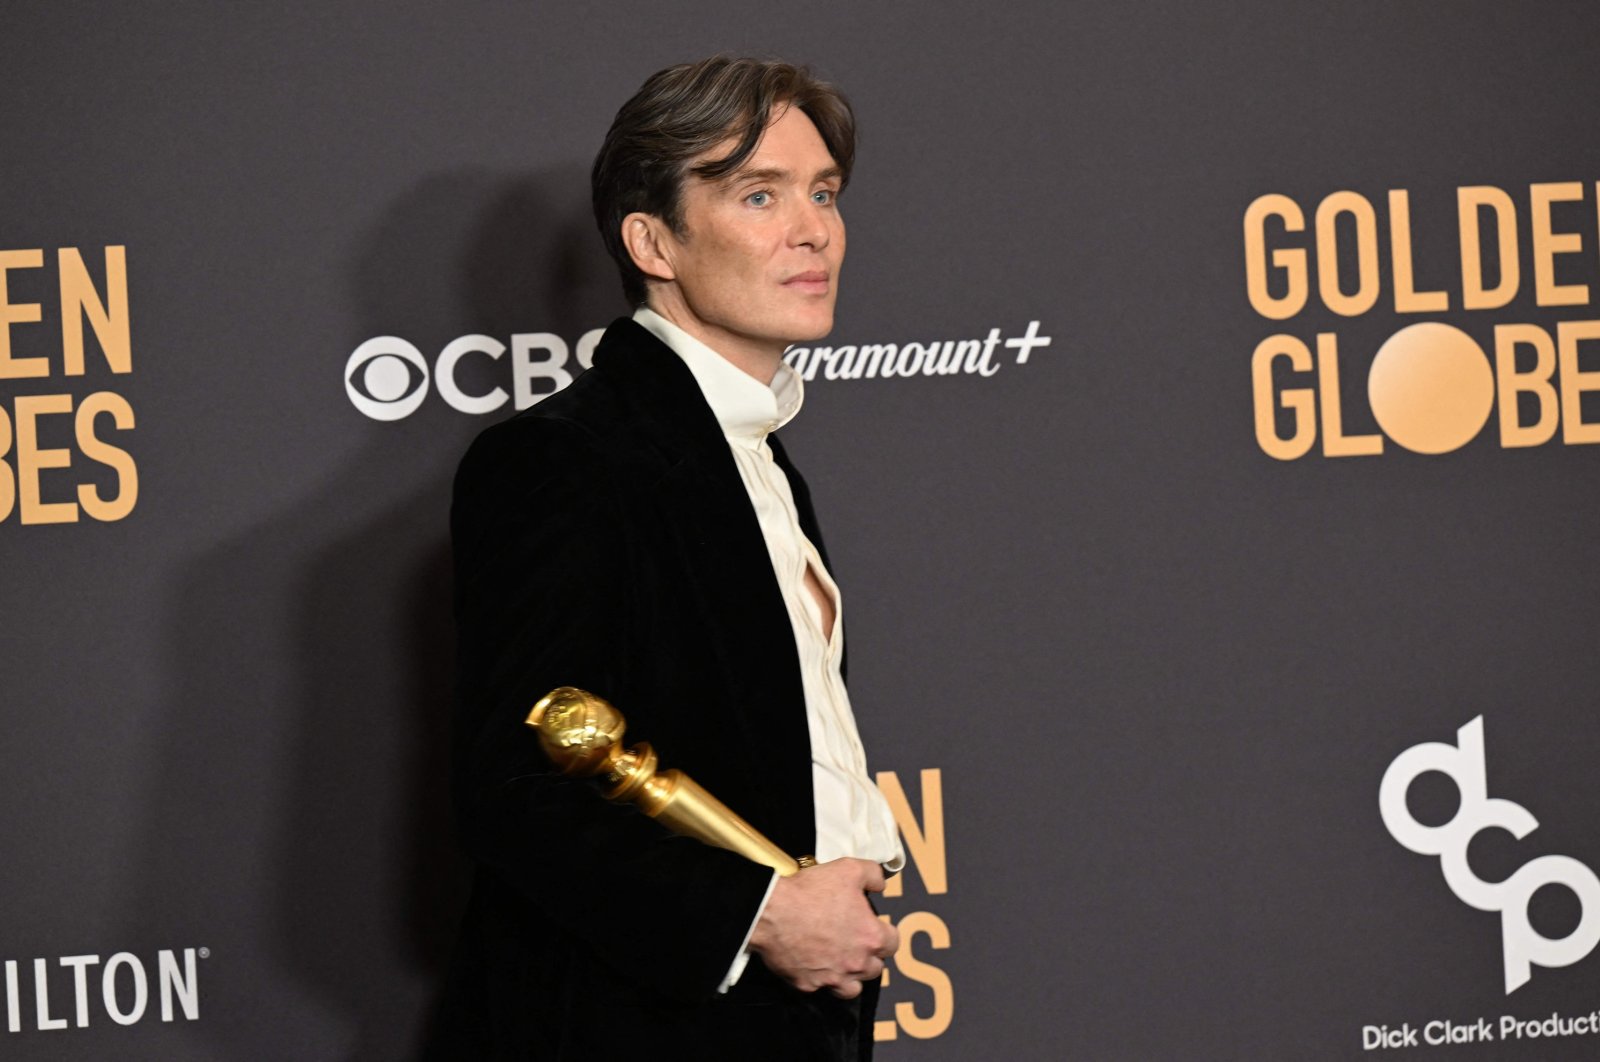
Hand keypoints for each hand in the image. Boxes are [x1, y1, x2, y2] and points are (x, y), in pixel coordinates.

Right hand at [747, 857, 899, 998]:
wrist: (771, 910)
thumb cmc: (810, 891)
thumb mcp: (849, 869)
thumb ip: (873, 875)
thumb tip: (880, 885)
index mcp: (871, 937)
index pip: (892, 944)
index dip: (884, 933)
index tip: (873, 927)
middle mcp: (856, 963)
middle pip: (874, 968)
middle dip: (868, 956)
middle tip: (854, 941)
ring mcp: (832, 977)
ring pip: (852, 988)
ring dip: (850, 976)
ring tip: (840, 961)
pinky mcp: (808, 984)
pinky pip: (820, 988)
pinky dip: (820, 979)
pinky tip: (813, 964)